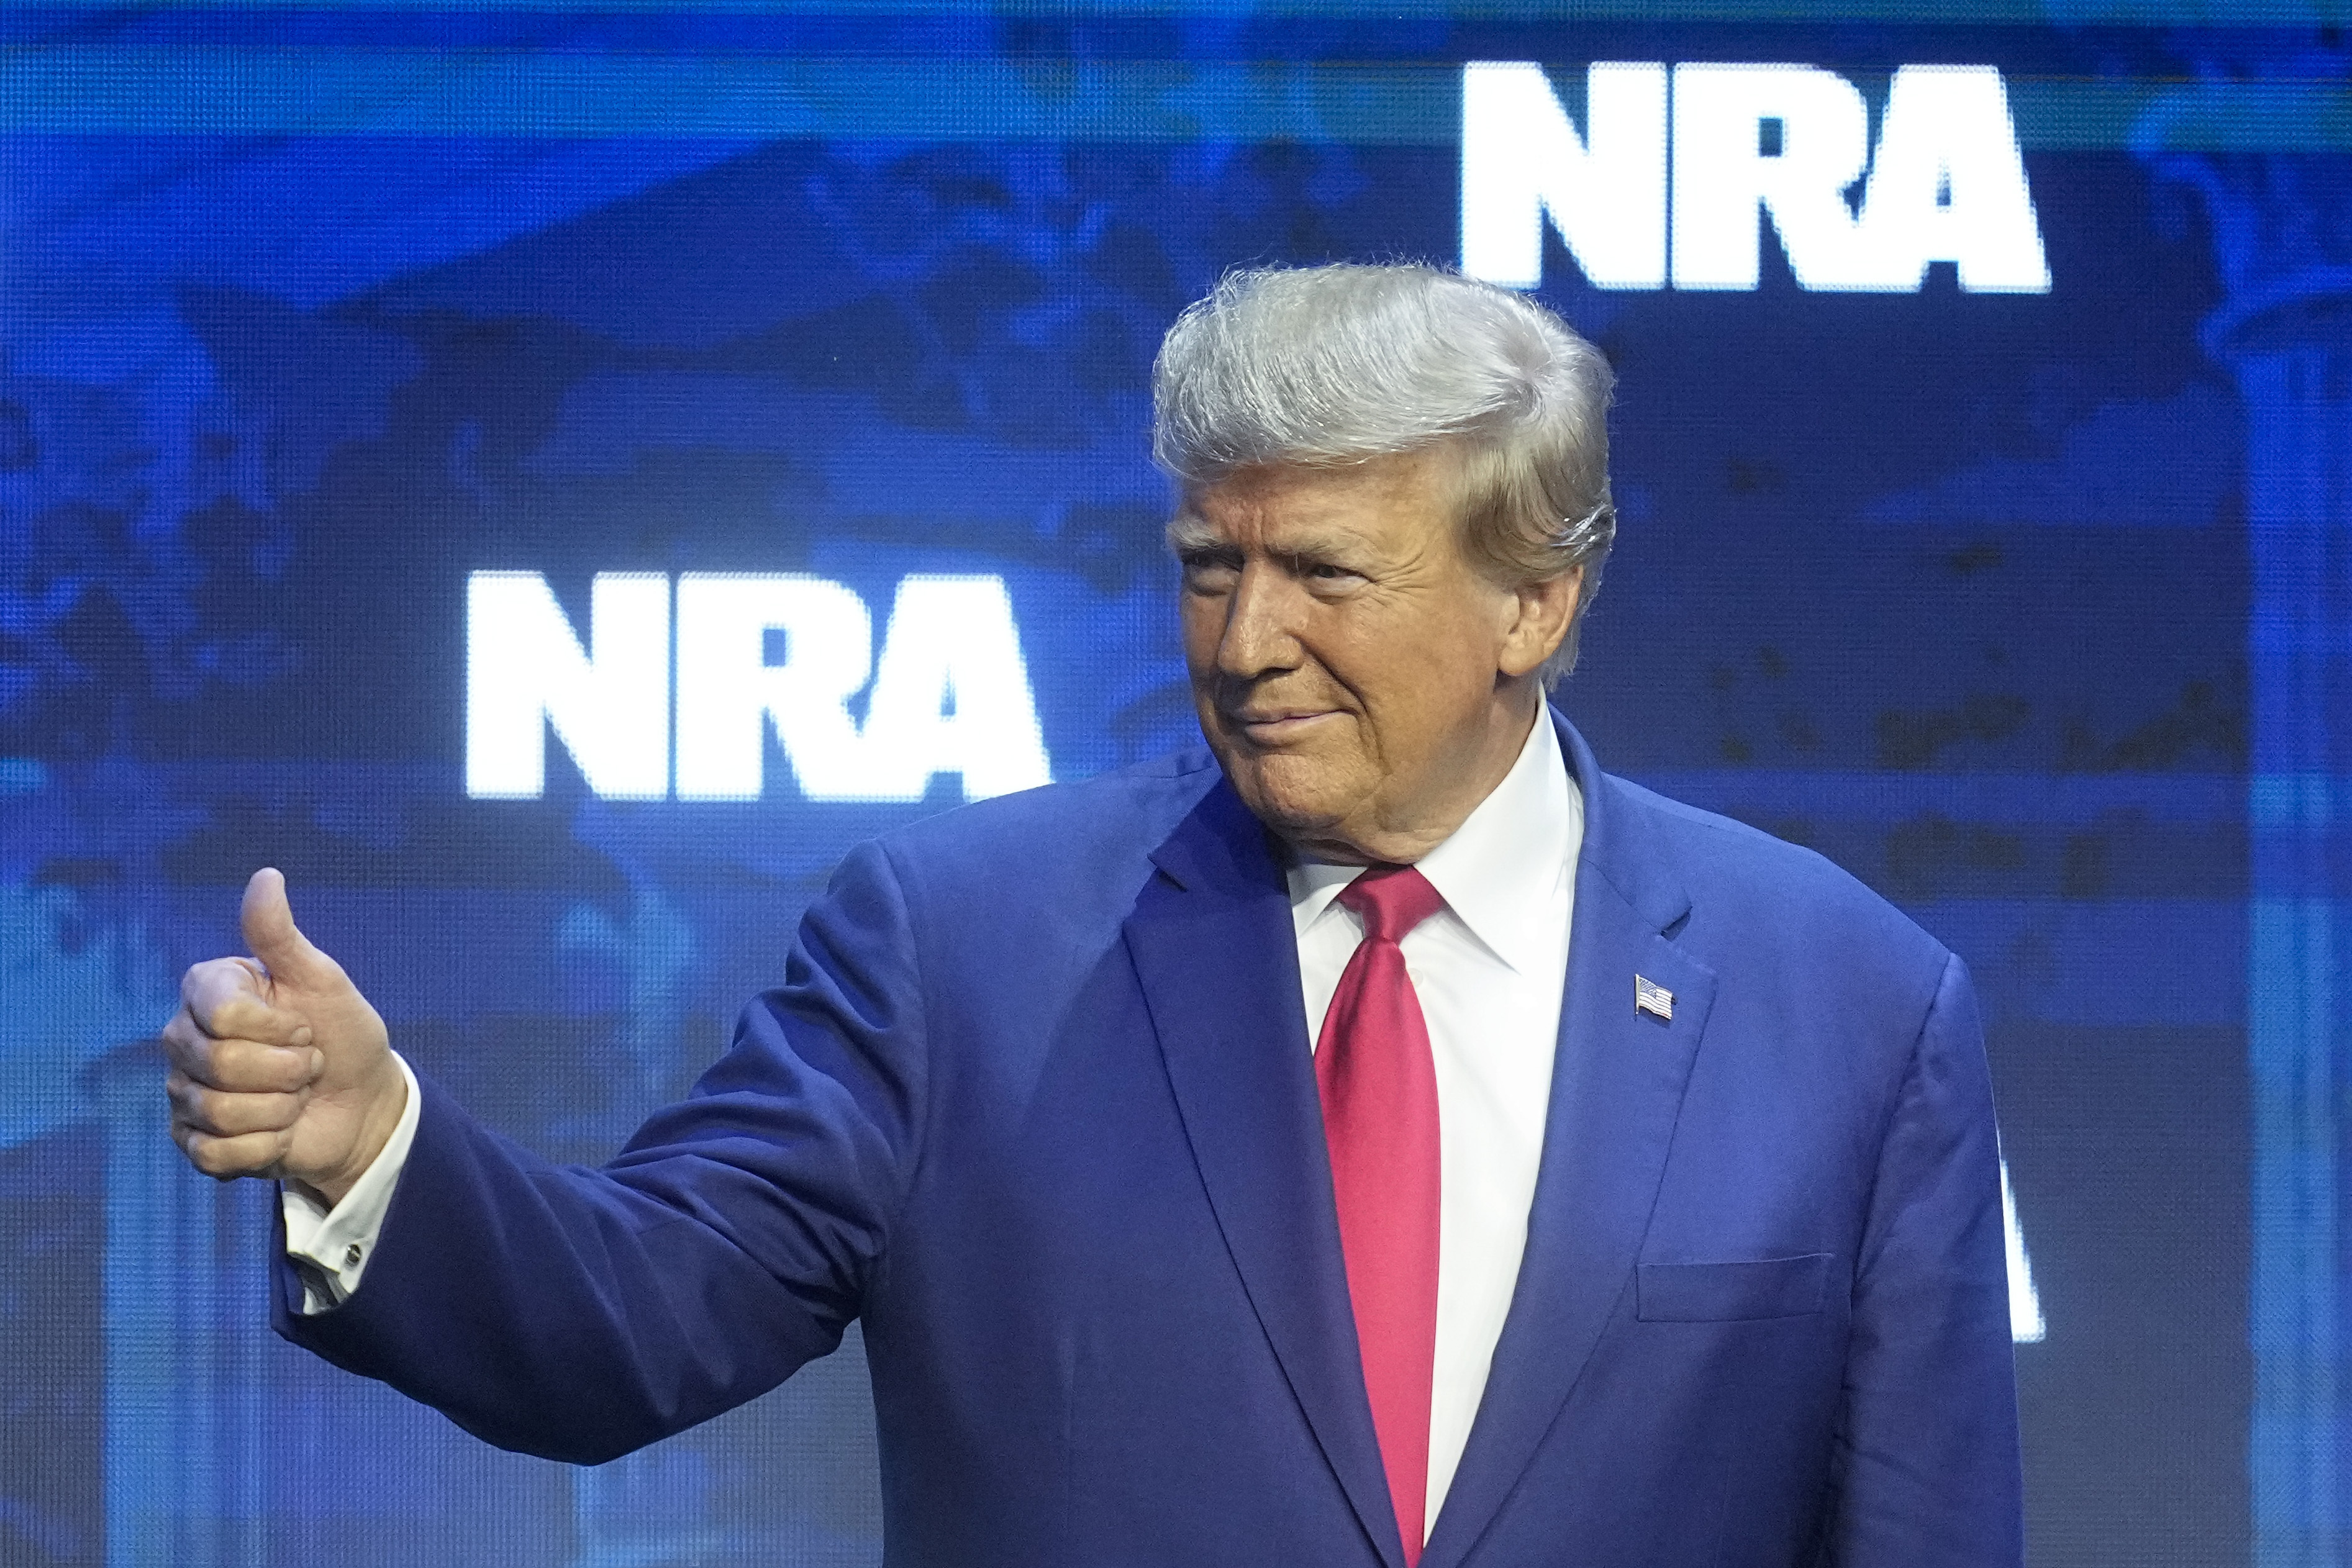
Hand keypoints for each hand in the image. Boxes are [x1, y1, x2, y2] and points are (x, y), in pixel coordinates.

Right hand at [163, 868, 405, 1206]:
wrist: (362, 1102)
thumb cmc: (342, 1034)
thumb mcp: (322, 981)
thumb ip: (282, 936)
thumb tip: (266, 876)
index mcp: (207, 992)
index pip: (223, 1014)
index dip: (279, 1027)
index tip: (304, 1025)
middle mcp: (183, 1039)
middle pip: (221, 1066)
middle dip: (288, 1070)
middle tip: (307, 1065)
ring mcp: (183, 1093)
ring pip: (221, 1112)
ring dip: (281, 1109)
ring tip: (295, 1097)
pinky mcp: (194, 1141)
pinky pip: (217, 1153)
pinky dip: (265, 1146)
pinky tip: (278, 1131)